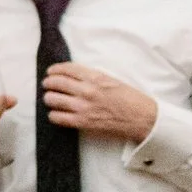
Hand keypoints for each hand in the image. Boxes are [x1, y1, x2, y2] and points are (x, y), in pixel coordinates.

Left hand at [41, 62, 158, 142]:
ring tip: (52, 99)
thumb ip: (92, 77)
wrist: (143, 119)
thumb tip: (73, 75)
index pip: (66, 68)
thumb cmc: (131, 99)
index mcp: (95, 77)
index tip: (51, 72)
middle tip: (48, 85)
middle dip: (48, 83)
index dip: (55, 70)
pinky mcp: (82, 122)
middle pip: (54, 82)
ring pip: (51, 99)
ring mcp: (83, 107)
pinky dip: (54, 115)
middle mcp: (87, 90)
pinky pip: (56, 117)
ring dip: (49, 98)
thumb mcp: (112, 80)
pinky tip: (57, 114)